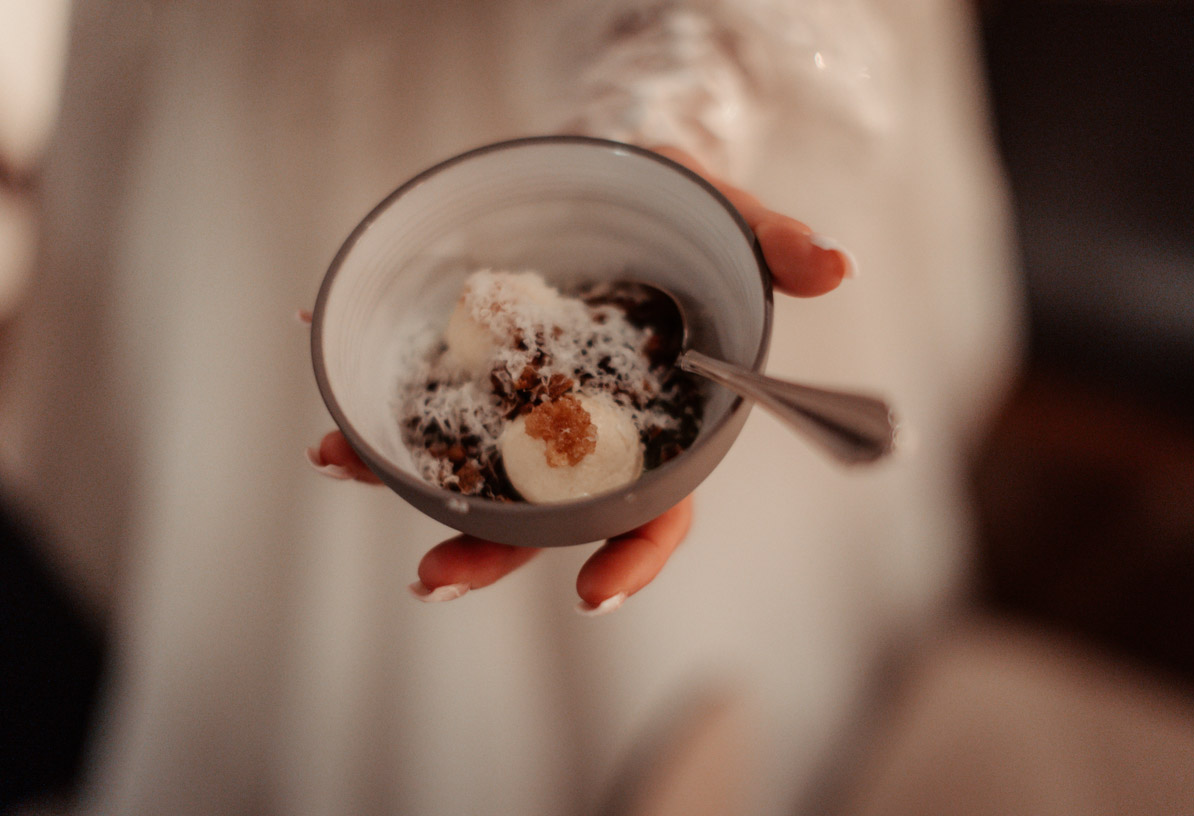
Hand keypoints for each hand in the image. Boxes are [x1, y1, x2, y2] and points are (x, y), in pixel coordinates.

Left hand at [307, 146, 853, 613]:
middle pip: (549, 516)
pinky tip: (339, 410)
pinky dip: (386, 413)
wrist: (614, 175)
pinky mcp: (484, 370)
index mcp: (663, 421)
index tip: (592, 594)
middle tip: (433, 577)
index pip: (659, 506)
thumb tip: (836, 265)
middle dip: (492, 552)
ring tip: (345, 467)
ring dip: (412, 485)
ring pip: (478, 473)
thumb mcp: (730, 216)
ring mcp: (532, 406)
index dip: (633, 554)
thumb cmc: (685, 210)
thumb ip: (774, 246)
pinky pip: (437, 406)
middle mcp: (592, 431)